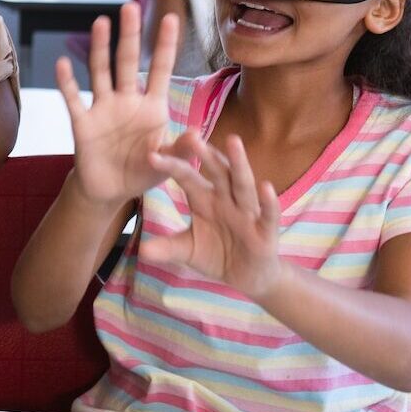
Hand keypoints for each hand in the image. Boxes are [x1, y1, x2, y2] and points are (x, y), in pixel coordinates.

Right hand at [57, 2, 179, 208]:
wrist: (110, 191)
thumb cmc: (142, 173)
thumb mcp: (167, 164)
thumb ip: (180, 150)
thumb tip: (196, 135)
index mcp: (152, 108)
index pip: (160, 70)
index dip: (165, 45)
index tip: (171, 18)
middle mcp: (127, 101)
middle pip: (128, 61)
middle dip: (130, 34)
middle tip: (130, 6)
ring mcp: (103, 109)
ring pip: (101, 72)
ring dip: (100, 48)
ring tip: (102, 22)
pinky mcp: (82, 123)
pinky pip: (73, 99)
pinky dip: (66, 82)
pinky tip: (62, 63)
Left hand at [144, 132, 287, 300]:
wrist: (247, 276)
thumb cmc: (217, 255)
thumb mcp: (188, 251)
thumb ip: (167, 248)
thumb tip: (143, 251)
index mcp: (205, 200)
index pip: (187, 177)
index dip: (172, 166)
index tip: (151, 154)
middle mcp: (227, 200)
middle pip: (216, 172)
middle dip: (205, 154)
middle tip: (192, 135)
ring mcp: (247, 213)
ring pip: (242, 184)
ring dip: (239, 163)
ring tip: (233, 141)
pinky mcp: (266, 230)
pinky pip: (268, 214)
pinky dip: (268, 201)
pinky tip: (265, 186)